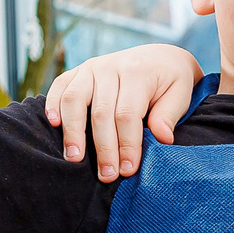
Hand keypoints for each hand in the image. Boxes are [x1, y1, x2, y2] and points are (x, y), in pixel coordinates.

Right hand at [46, 44, 203, 180]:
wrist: (159, 57)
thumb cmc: (170, 82)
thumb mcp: (181, 93)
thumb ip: (169, 115)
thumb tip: (162, 138)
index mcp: (138, 73)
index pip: (128, 114)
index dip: (127, 144)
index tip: (128, 169)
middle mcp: (111, 67)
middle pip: (101, 112)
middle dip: (103, 147)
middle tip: (106, 175)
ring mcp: (92, 68)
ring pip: (74, 99)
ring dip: (72, 131)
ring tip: (75, 158)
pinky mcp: (78, 71)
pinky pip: (60, 85)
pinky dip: (52, 104)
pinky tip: (54, 125)